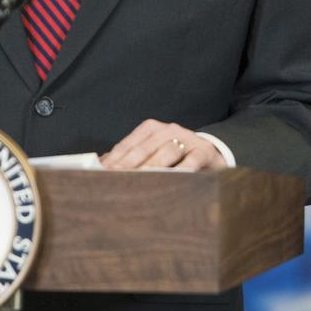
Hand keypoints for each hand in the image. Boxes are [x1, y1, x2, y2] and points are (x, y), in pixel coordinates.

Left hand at [100, 119, 225, 170]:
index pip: (128, 145)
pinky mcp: (204, 150)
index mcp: (151, 129)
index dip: (115, 160)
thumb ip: (130, 159)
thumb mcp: (152, 154)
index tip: (102, 174)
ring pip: (167, 151)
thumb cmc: (174, 158)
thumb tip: (100, 168)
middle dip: (129, 166)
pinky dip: (182, 170)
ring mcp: (187, 138)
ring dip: (153, 167)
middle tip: (116, 180)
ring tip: (140, 181)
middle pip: (145, 148)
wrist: (210, 155)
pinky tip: (172, 180)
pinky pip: (192, 160)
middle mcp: (168, 129)